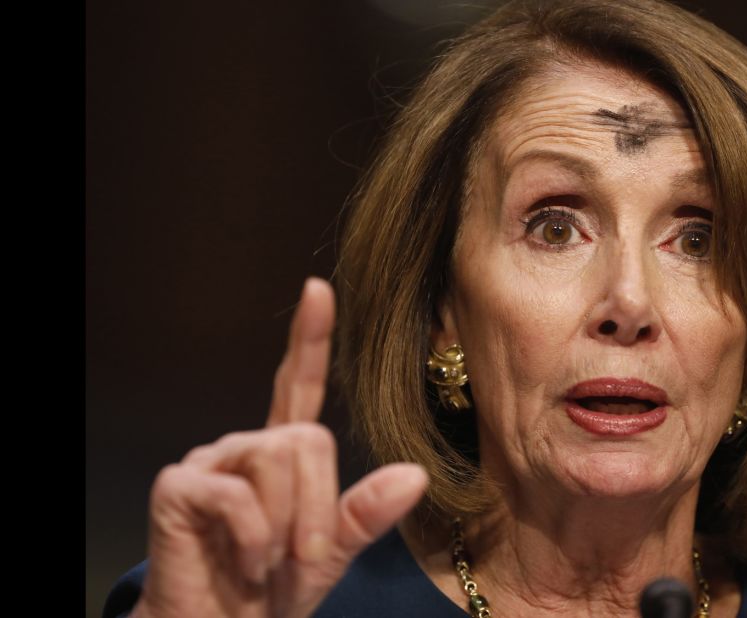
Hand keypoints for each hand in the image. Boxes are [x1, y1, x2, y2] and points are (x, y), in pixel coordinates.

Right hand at [131, 278, 428, 617]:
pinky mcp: (180, 485)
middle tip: (304, 557)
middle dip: (319, 507)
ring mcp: (210, 461)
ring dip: (288, 527)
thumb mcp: (333, 551)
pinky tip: (246, 561)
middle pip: (308, 439)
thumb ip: (367, 512)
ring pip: (277, 458)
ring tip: (269, 560)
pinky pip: (238, 495)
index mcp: (282, 453)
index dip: (309, 338)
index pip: (299, 384)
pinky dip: (255, 538)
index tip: (318, 289)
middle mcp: (246, 445)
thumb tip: (415, 474)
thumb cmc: (273, 589)